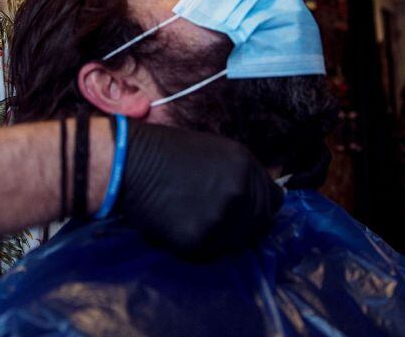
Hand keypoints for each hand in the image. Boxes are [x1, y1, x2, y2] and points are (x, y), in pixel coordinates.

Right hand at [116, 121, 283, 258]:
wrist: (130, 162)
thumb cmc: (169, 153)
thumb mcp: (218, 152)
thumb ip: (243, 175)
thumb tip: (265, 199)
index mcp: (246, 166)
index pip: (273, 202)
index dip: (260, 207)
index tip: (247, 212)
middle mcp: (240, 193)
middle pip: (259, 226)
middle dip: (243, 226)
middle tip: (216, 220)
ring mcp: (221, 218)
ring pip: (235, 242)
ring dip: (220, 236)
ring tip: (194, 219)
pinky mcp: (198, 240)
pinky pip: (208, 252)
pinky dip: (196, 245)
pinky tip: (179, 226)